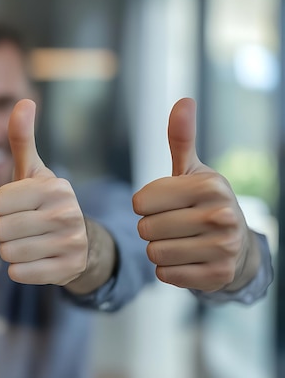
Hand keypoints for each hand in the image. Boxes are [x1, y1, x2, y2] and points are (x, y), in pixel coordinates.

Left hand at [0, 99, 87, 284]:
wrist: (80, 240)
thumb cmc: (44, 201)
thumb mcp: (32, 170)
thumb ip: (22, 139)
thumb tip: (23, 101)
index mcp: (54, 187)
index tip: (11, 206)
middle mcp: (66, 213)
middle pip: (0, 230)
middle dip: (1, 231)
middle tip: (18, 227)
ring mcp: (70, 243)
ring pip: (7, 253)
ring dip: (9, 250)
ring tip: (26, 241)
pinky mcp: (68, 269)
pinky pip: (19, 273)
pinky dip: (19, 268)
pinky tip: (33, 258)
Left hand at [132, 98, 249, 291]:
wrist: (237, 244)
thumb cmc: (203, 202)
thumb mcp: (191, 170)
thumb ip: (180, 139)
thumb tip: (183, 101)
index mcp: (208, 185)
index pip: (140, 202)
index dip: (144, 205)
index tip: (164, 204)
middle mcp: (220, 215)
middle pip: (145, 229)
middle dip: (150, 229)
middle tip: (173, 225)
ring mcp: (222, 248)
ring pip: (153, 254)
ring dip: (159, 250)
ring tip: (180, 241)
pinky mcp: (217, 276)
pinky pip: (164, 275)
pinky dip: (169, 270)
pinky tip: (187, 259)